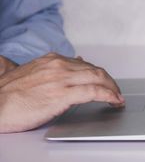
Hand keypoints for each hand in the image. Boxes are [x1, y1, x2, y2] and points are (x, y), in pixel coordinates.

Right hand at [0, 53, 124, 132]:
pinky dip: (108, 95)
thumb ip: (53, 68)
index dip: (99, 74)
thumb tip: (75, 61)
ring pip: (98, 78)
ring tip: (117, 98)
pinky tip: (114, 101)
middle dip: (109, 82)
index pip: (85, 64)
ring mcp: (61, 79)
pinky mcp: (62, 95)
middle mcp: (59, 66)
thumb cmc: (8, 94)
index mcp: (52, 60)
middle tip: (116, 92)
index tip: (106, 82)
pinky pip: (93, 92)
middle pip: (95, 70)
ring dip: (112, 89)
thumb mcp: (32, 73)